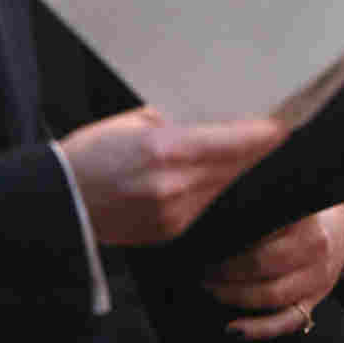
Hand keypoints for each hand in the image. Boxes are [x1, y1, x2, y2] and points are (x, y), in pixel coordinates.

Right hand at [59, 107, 285, 244]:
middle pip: (238, 164)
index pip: (236, 141)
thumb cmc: (92, 153)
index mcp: (167, 148)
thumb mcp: (136, 120)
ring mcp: (174, 213)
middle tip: (272, 126)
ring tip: (244, 145)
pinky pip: (207, 203)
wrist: (58, 203)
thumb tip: (220, 111)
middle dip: (255, 146)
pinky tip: (210, 172)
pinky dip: (212, 186)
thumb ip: (180, 119)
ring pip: (226, 184)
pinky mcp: (171, 231)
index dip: (266, 132)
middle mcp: (175, 184)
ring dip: (236, 166)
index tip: (285, 121)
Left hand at [206, 202, 343, 338]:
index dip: (227, 239)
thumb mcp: (290, 200)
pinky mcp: (314, 300)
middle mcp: (314, 247)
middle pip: (261, 264)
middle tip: (200, 264)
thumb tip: (217, 215)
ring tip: (209, 287)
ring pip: (270, 295)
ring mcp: (316, 278)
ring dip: (232, 296)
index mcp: (305, 218)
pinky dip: (257, 329)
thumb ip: (261, 206)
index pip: (259, 230)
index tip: (203, 239)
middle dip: (223, 268)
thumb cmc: (305, 213)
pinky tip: (233, 328)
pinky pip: (285, 322)